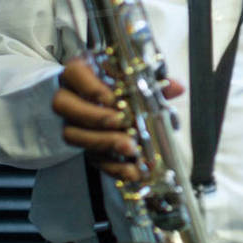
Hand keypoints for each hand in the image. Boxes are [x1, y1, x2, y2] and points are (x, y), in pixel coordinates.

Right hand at [52, 55, 183, 182]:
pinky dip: (112, 166)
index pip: (75, 73)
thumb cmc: (123, 85)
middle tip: (122, 122)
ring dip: (104, 142)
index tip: (114, 98)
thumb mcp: (138, 80)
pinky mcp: (83, 147)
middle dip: (96, 116)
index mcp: (81, 72)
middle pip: (65, 106)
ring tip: (131, 148)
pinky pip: (91, 158)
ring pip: (73, 135)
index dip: (92, 87)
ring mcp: (71, 123)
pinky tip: (132, 170)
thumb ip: (154, 82)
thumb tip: (177, 87)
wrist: (110, 104)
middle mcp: (69, 96)